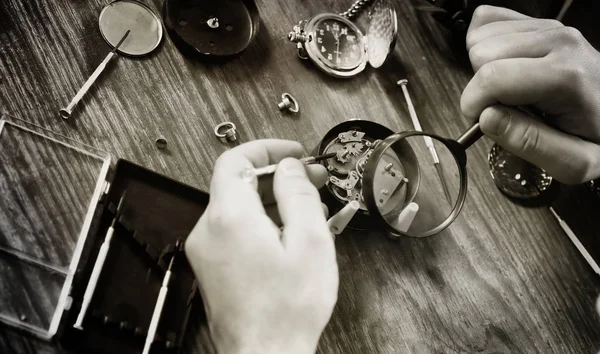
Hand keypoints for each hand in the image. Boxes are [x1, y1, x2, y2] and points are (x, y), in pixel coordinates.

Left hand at [185, 140, 337, 353]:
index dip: (267, 149)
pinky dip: (262, 222)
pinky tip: (291, 233)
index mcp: (230, 217)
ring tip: (310, 208)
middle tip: (312, 180)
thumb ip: (298, 194)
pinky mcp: (213, 267)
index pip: (235, 159)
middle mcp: (209, 230)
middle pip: (239, 183)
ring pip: (239, 208)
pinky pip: (236, 230)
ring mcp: (207, 251)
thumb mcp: (309, 241)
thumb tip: (289, 167)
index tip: (294, 153)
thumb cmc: (286, 310)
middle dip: (278, 177)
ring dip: (273, 201)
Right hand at [461, 5, 599, 183]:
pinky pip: (488, 22)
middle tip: (501, 108)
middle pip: (481, 53)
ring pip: (480, 37)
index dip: (474, 106)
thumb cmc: (598, 136)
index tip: (484, 124)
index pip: (491, 78)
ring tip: (508, 90)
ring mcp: (549, 27)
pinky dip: (487, 47)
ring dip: (483, 68)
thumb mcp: (575, 161)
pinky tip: (504, 68)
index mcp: (565, 77)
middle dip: (480, 87)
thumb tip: (486, 118)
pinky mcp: (539, 22)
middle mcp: (559, 43)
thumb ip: (530, 144)